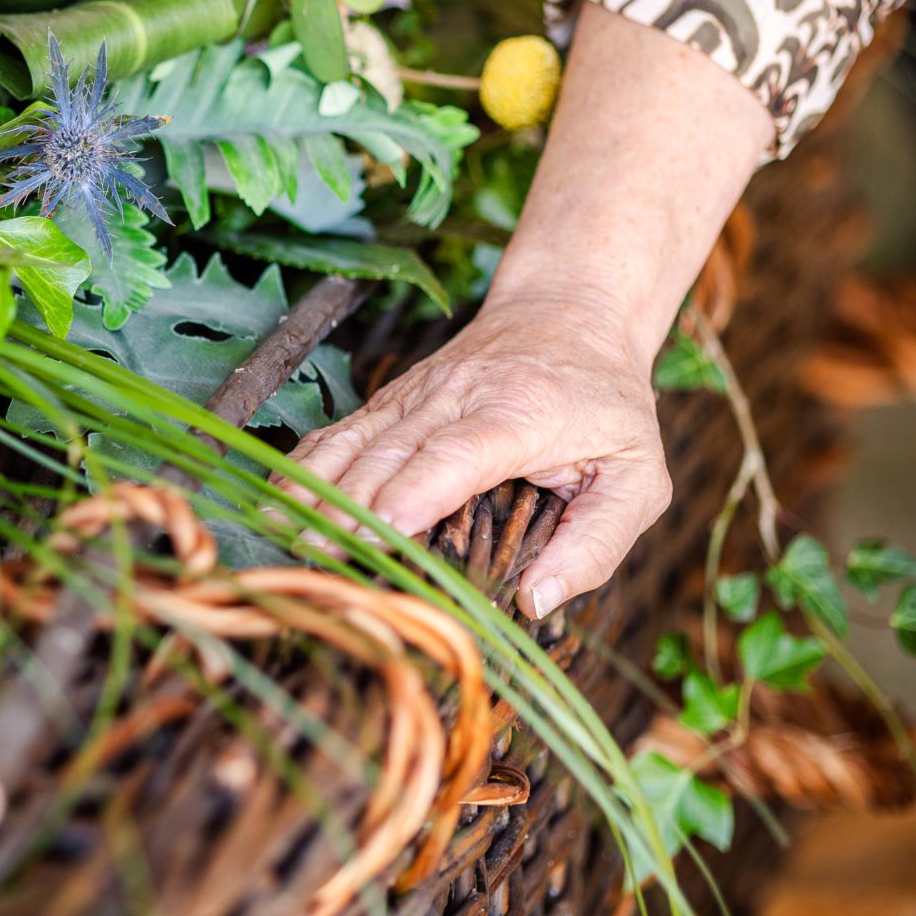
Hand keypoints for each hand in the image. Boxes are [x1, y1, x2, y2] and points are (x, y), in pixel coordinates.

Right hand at [284, 286, 670, 619]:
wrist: (569, 313)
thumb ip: (596, 544)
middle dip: (351, 507)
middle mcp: (458, 395)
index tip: (380, 533)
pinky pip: (342, 429)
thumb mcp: (639, 479)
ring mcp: (417, 392)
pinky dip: (307, 464)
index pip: (459, 454)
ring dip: (317, 487)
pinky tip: (277, 497)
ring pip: (357, 439)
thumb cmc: (607, 406)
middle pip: (392, 452)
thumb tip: (535, 602)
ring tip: (285, 536)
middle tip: (318, 562)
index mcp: (521, 414)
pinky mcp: (393, 396)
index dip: (416, 492)